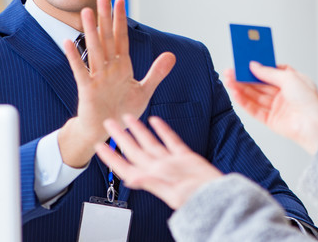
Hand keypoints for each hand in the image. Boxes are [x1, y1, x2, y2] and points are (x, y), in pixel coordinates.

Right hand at [59, 0, 175, 167]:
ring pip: (95, 50)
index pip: (122, 38)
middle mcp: (109, 68)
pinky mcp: (87, 89)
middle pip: (107, 38)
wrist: (104, 131)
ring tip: (87, 12)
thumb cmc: (122, 110)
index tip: (120, 1)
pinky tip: (69, 43)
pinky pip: (81, 71)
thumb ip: (157, 72)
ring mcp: (97, 77)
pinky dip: (75, 57)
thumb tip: (171, 55)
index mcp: (122, 66)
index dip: (121, 20)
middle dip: (106, 18)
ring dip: (91, 32)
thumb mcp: (143, 90)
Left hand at [96, 114, 222, 209]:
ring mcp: (171, 162)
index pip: (125, 165)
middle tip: (109, 123)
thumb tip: (131, 178)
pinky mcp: (185, 157)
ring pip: (150, 142)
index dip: (111, 156)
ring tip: (128, 118)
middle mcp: (159, 168)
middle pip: (135, 150)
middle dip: (120, 137)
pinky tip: (156, 121)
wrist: (219, 198)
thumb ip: (151, 183)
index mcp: (153, 177)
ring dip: (139, 130)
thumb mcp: (171, 193)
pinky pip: (170, 140)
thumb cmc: (197, 199)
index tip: (99, 146)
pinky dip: (163, 130)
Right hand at [223, 62, 317, 153]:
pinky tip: (235, 93)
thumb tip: (254, 66)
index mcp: (292, 82)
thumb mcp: (289, 78)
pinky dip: (243, 101)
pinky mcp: (270, 120)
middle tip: (231, 71)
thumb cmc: (309, 101)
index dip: (258, 67)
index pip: (271, 72)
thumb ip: (268, 72)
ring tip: (228, 81)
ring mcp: (277, 108)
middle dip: (244, 78)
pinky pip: (254, 109)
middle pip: (260, 85)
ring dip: (240, 88)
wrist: (312, 124)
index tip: (245, 62)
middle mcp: (284, 95)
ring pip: (255, 96)